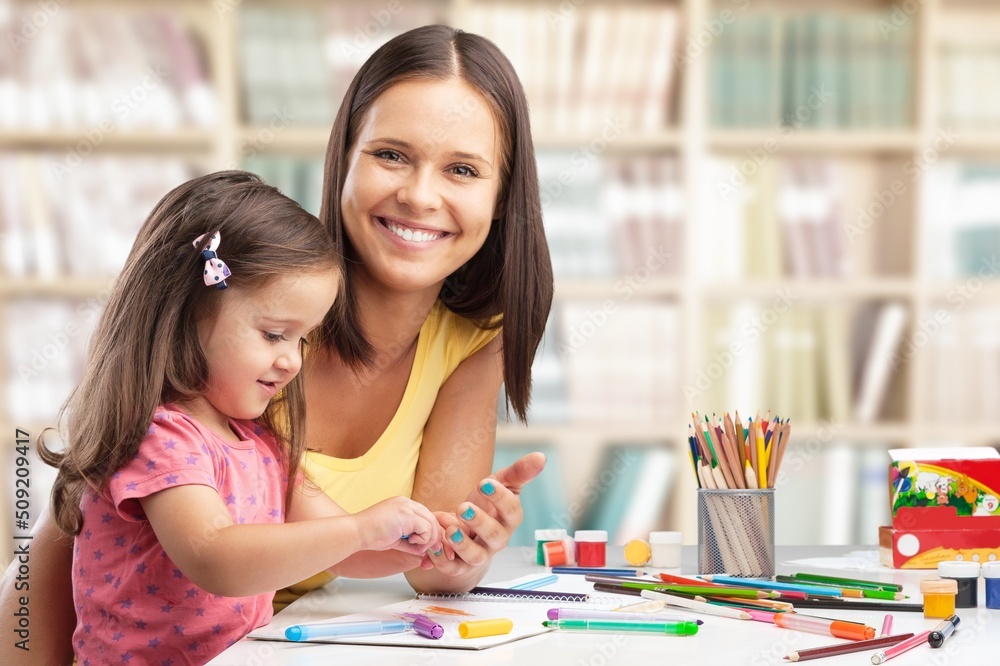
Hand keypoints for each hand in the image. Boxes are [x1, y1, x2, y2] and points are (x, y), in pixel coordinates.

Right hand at [354, 496, 442, 558]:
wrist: (356, 533)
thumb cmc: (371, 535)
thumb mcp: (395, 537)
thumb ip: (410, 540)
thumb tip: (423, 549)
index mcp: (402, 504)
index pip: (424, 515)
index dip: (429, 531)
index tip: (428, 546)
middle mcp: (406, 502)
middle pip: (431, 517)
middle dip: (433, 536)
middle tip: (432, 549)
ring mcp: (406, 507)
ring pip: (431, 522)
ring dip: (427, 539)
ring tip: (415, 545)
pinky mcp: (407, 515)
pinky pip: (426, 528)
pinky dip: (423, 539)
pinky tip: (410, 541)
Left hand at [428, 452, 544, 572]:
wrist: (466, 529)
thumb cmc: (486, 504)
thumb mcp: (500, 483)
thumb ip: (518, 472)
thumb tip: (541, 456)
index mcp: (509, 519)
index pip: (511, 510)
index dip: (499, 497)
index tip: (484, 482)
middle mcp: (497, 539)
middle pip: (494, 535)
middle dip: (479, 522)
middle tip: (463, 507)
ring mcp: (479, 554)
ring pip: (476, 556)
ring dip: (462, 544)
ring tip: (450, 529)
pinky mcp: (459, 565)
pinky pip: (452, 567)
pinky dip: (442, 558)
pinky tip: (434, 544)